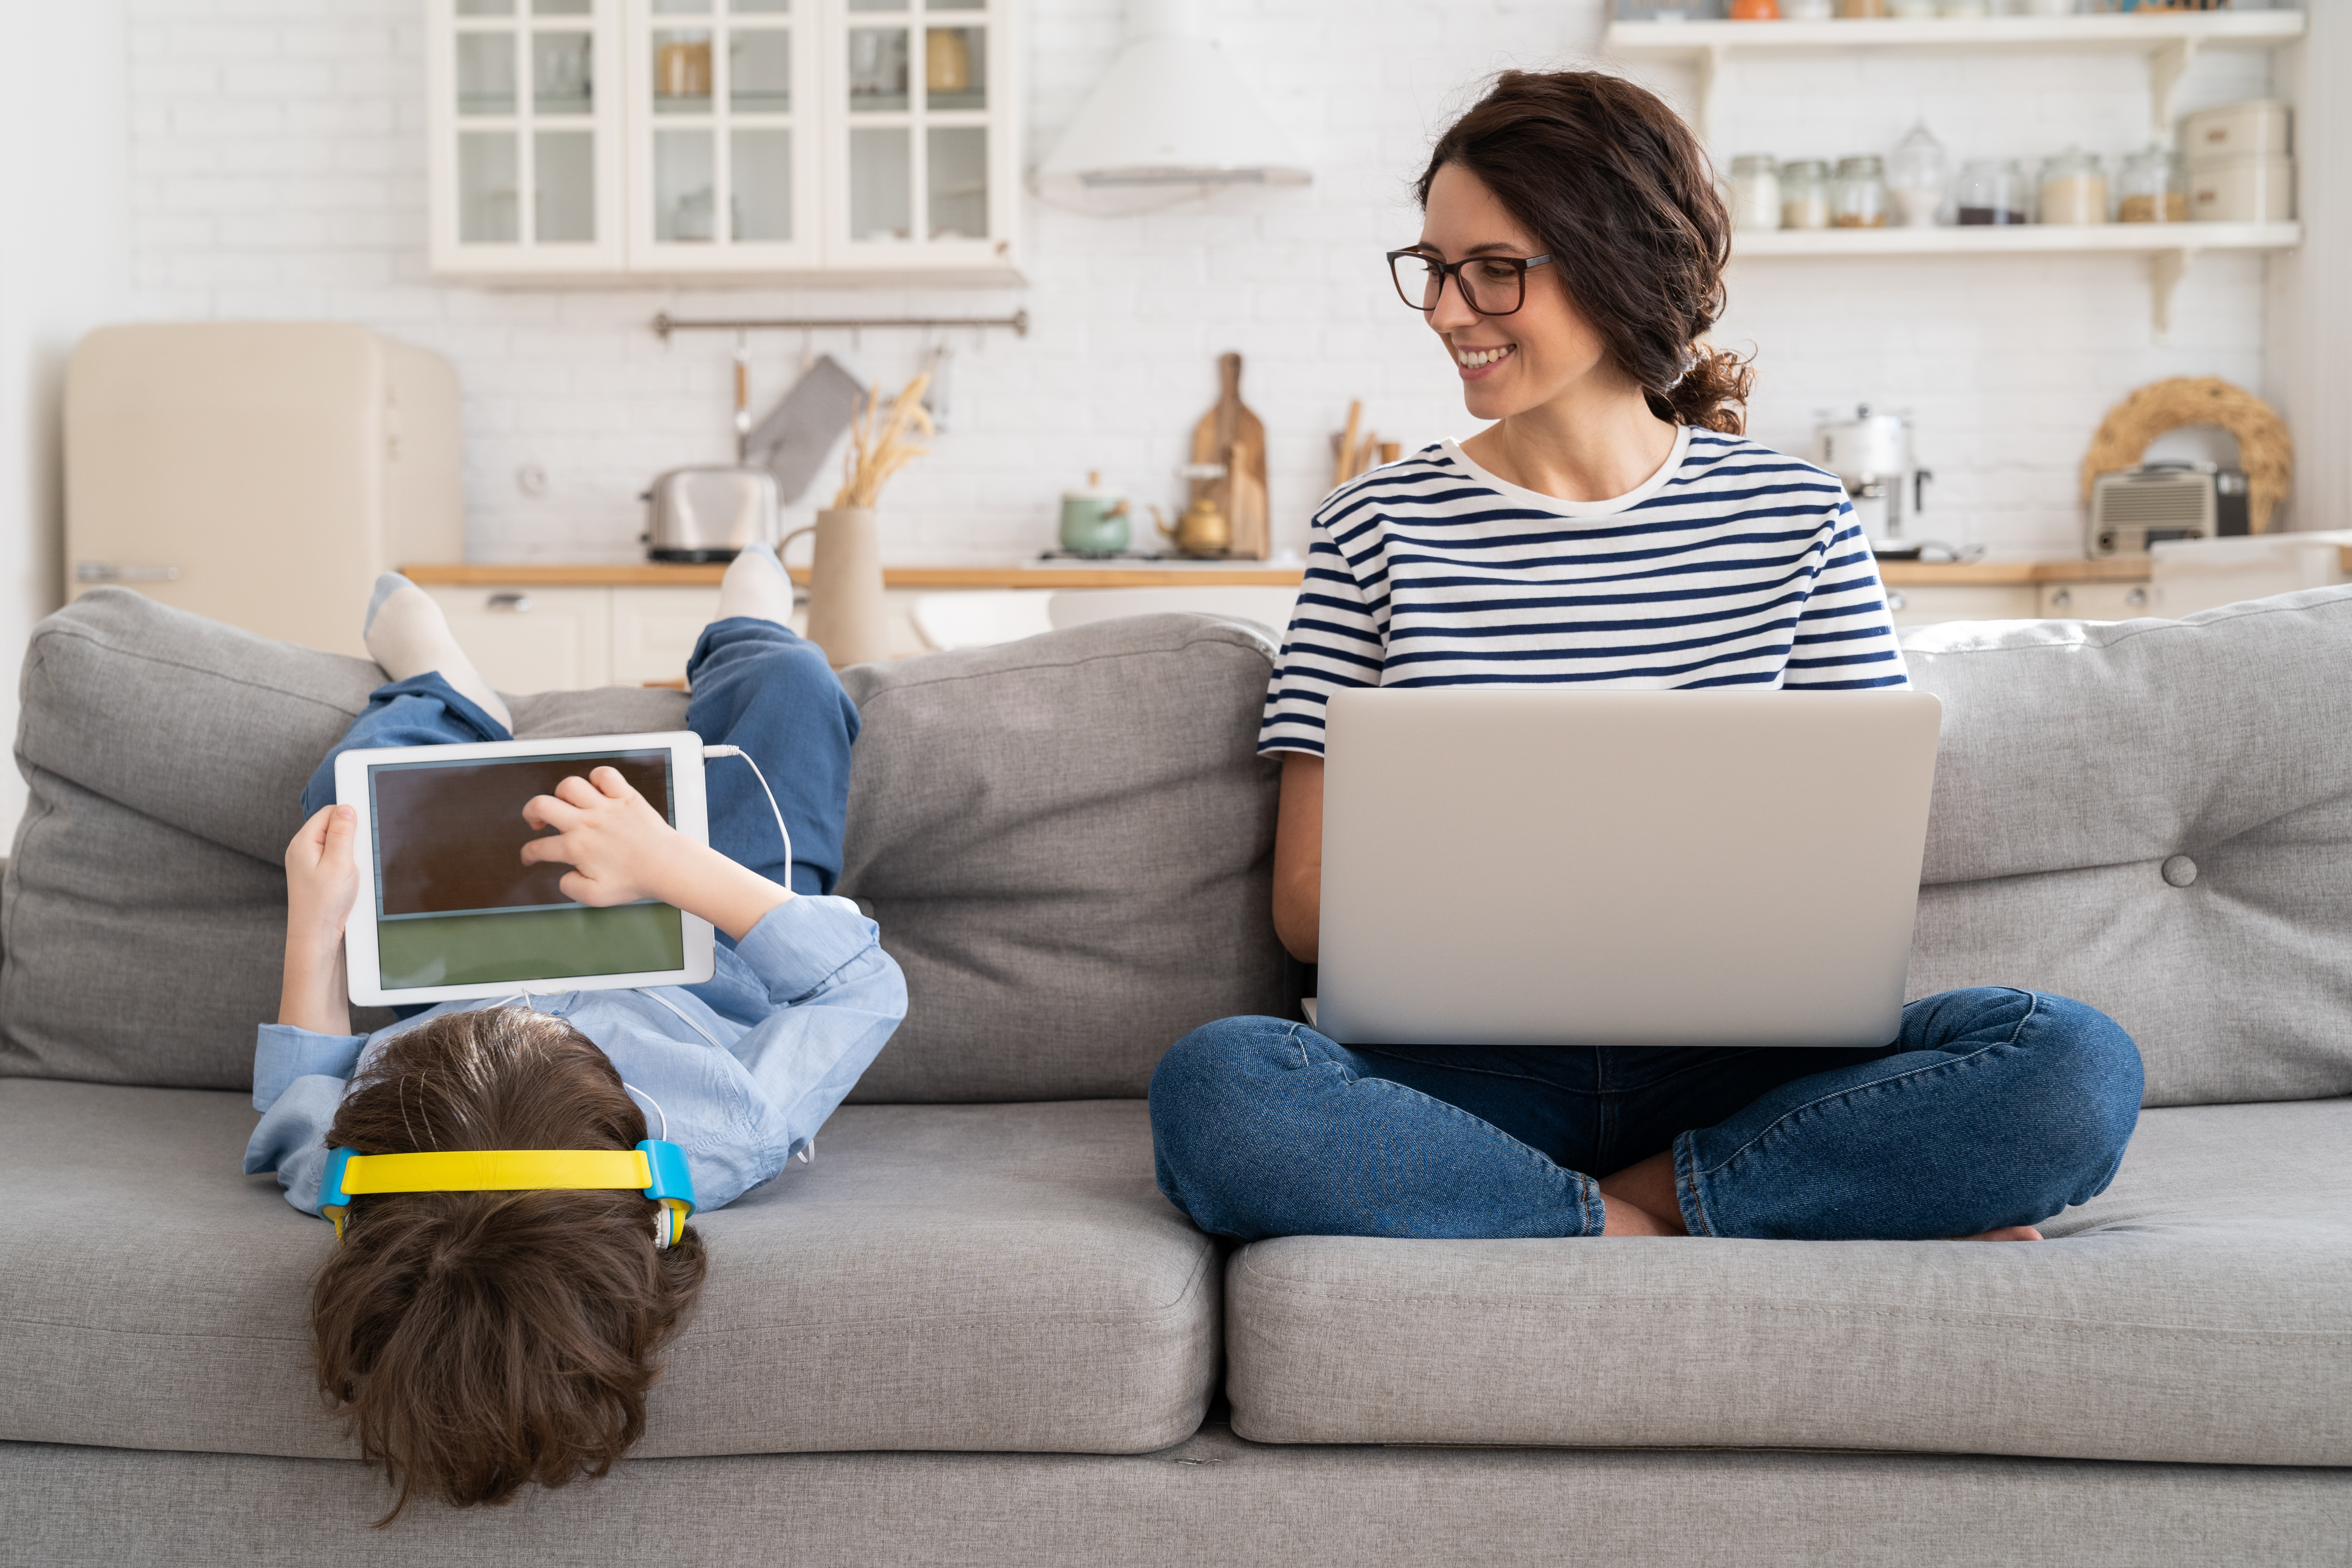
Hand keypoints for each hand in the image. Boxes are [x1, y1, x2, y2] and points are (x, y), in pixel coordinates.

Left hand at [284, 804, 360, 949]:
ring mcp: (307, 862)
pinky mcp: (315, 874)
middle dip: (351, 837)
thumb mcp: (339, 863)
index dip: (349, 817)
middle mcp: (301, 849)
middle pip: (332, 827)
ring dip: (350, 852)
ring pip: (335, 843)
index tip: (363, 829)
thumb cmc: (324, 903)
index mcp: (303, 842)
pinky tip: (349, 878)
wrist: (316, 935)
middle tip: (357, 856)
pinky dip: (346, 864)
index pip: (329, 812)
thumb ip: (343, 833)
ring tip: (352, 871)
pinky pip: (334, 858)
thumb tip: (346, 808)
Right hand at [520, 767, 682, 906]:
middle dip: (530, 812)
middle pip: (541, 805)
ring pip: (569, 785)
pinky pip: (605, 774)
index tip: (530, 856)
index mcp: (577, 848)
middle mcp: (586, 823)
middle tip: (538, 822)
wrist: (667, 866)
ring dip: (562, 794)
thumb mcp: (596, 896)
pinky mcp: (625, 796)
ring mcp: (605, 807)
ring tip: (569, 806)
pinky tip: (598, 790)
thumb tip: (564, 876)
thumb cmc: (636, 880)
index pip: (538, 847)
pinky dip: (598, 777)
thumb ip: (571, 887)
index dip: (528, 854)